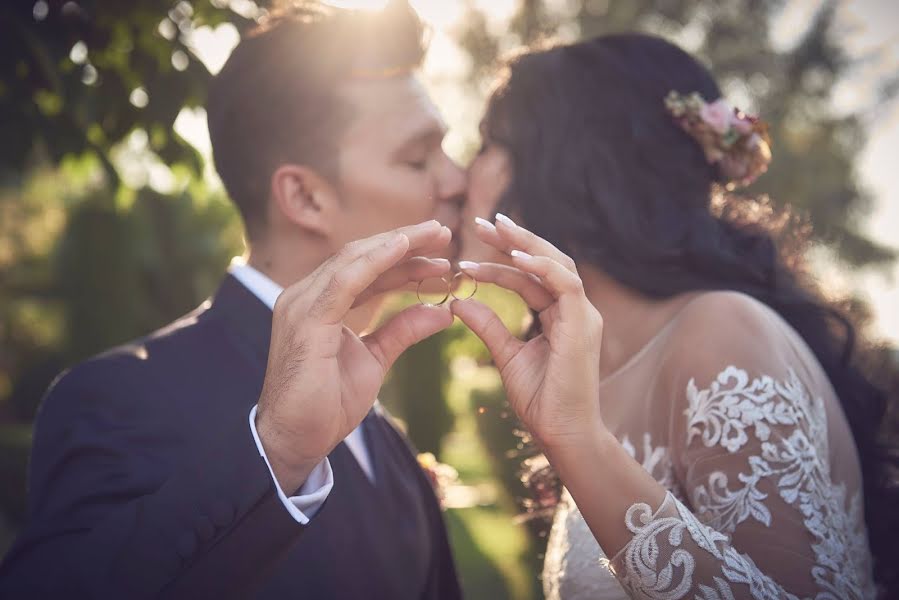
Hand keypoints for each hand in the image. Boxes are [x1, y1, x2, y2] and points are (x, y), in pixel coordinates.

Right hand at [256, 221, 453, 490]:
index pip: (367, 270)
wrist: (297, 440)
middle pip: (362, 257)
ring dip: (397, 244)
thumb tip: (443, 311)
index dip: (405, 259)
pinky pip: (344, 281)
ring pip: (354, 260)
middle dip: (405, 242)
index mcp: (320, 303)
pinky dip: (375, 261)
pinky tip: (402, 248)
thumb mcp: (375, 359)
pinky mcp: (305, 319)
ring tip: (435, 236)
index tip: (442, 256)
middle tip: (444, 232)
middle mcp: (306, 295)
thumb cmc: (327, 403)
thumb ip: (403, 330)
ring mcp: (302, 303)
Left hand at [453, 215, 605, 450]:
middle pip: (546, 260)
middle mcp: (574, 309)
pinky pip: (565, 284)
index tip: (467, 251)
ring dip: (525, 244)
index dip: (501, 260)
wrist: (563, 434)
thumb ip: (488, 326)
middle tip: (481, 222)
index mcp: (559, 315)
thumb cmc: (540, 400)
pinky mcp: (582, 325)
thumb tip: (457, 302)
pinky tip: (514, 257)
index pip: (530, 277)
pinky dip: (541, 267)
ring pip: (557, 263)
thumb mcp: (507, 356)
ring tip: (494, 229)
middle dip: (514, 239)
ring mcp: (582, 315)